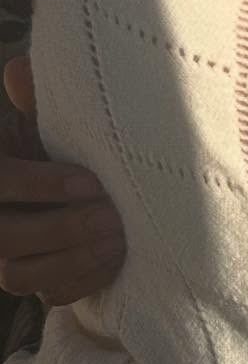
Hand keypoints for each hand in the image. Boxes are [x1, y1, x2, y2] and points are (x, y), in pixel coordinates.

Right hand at [0, 55, 125, 305]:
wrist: (58, 196)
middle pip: (9, 238)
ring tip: (120, 237)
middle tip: (113, 214)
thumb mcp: (40, 125)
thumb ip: (33, 100)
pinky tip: (117, 259)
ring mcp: (3, 261)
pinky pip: (48, 295)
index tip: (93, 181)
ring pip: (21, 275)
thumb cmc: (50, 149)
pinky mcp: (30, 284)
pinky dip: (82, 280)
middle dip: (65, 227)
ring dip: (74, 259)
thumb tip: (18, 68)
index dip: (44, 185)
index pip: (2, 182)